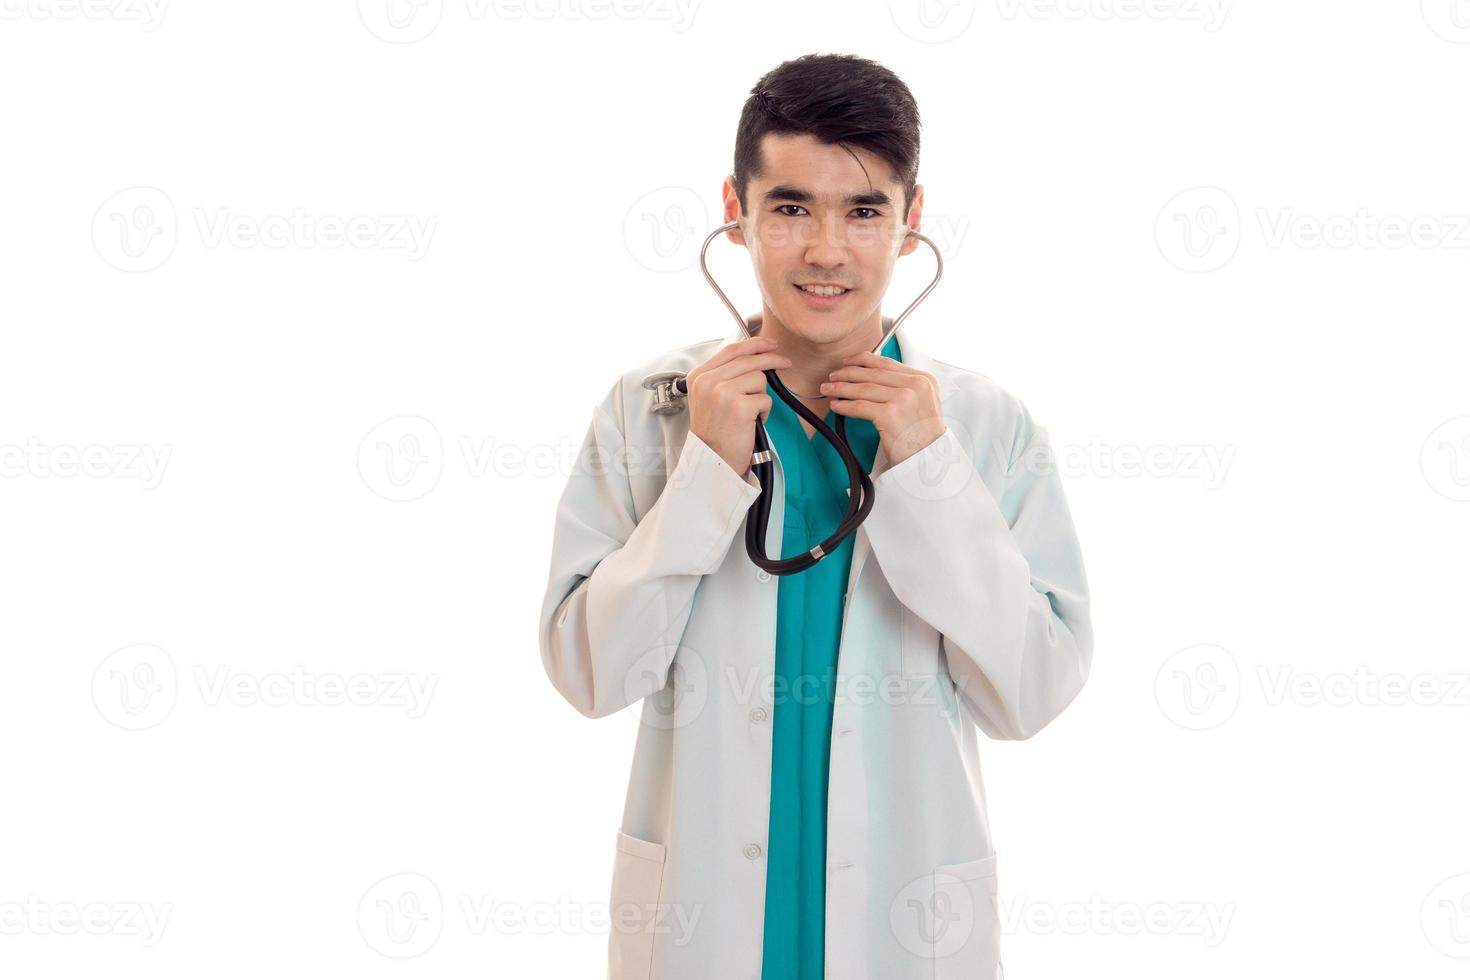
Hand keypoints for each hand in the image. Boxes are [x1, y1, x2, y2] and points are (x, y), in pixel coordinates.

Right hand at [686, 335, 789, 476]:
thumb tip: (754, 355)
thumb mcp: (708, 397)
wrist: (713, 460)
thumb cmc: (715, 431)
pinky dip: (764, 412)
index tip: (771, 344)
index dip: (754, 344)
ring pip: (759, 378)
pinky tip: (753, 423)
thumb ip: (724, 375)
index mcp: (699, 376)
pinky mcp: (739, 406)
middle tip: (786, 362)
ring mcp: (722, 393)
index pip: (731, 350)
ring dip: (761, 396)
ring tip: (751, 413)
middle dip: (772, 359)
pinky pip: (765, 399)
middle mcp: (707, 381)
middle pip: (749, 360)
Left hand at [820, 351, 944, 466]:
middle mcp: (916, 385)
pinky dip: (844, 405)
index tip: (847, 362)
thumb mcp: (923, 404)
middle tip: (832, 376)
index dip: (863, 360)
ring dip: (841, 388)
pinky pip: (860, 406)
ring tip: (828, 390)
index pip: (887, 363)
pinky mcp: (890, 414)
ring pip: (864, 389)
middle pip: (873, 374)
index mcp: (924, 379)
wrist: (929, 461)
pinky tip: (836, 406)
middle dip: (847, 373)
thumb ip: (905, 388)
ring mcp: (903, 398)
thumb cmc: (923, 438)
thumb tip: (871, 377)